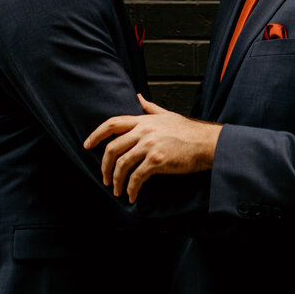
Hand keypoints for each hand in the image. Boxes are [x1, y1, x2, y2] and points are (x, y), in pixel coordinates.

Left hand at [83, 95, 221, 202]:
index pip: (112, 123)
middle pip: (112, 148)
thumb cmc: (189, 131)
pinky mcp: (157, 161)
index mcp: (143, 120)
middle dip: (104, 166)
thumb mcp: (167, 114)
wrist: (207, 143)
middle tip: (105, 178)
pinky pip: (136, 177)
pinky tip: (132, 196)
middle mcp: (144, 131)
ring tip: (117, 191)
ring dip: (116, 181)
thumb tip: (138, 97)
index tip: (87, 145)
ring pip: (122, 165)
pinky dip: (131, 189)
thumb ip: (150, 108)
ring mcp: (150, 146)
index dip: (96, 134)